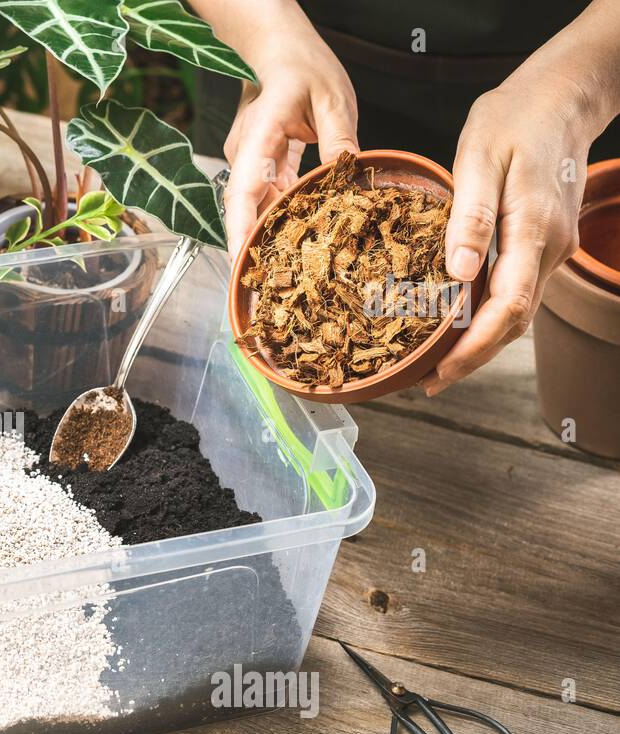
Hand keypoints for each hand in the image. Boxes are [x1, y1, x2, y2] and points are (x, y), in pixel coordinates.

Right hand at [221, 21, 358, 260]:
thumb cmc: (306, 69)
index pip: (243, 189)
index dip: (240, 228)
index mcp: (260, 135)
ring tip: (289, 266)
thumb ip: (338, 139)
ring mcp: (249, 160)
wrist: (283, 53)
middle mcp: (246, 152)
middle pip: (243, 207)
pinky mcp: (258, 165)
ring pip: (253, 205)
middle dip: (253, 244)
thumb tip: (346, 178)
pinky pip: (265, 196)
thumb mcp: (334, 99)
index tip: (242, 260)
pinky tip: (299, 233)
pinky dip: (279, 214)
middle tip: (270, 283)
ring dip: (269, 232)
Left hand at [424, 0, 619, 394]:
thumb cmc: (513, 120)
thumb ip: (469, 217)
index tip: (440, 373)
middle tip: (427, 382)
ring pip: (517, 312)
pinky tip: (459, 323)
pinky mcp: (544, 244)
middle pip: (513, 322)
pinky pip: (517, 291)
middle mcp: (549, 248)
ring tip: (436, 364)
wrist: (560, 97)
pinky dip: (489, 316)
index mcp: (532, 230)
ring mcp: (552, 248)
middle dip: (471, 358)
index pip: (506, 309)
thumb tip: (458, 274)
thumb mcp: (479, 158)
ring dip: (480, 342)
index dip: (473, 348)